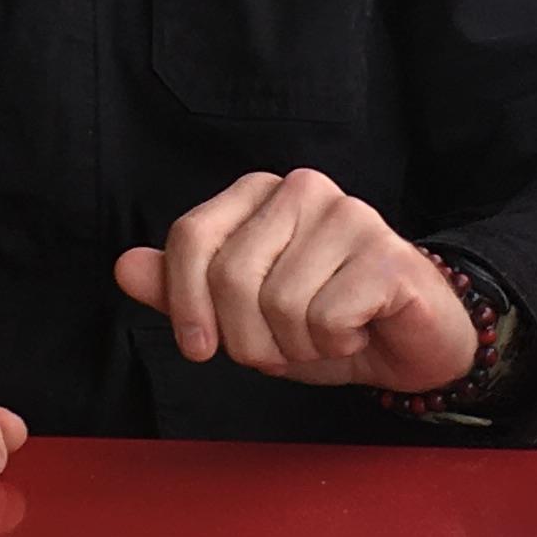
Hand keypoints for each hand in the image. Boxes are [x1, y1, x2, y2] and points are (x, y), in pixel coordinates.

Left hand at [114, 171, 476, 393]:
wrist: (411, 341)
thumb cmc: (325, 322)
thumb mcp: (241, 315)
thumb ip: (182, 290)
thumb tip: (124, 266)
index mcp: (260, 193)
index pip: (191, 236)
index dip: (184, 302)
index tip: (199, 347)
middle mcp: (301, 189)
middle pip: (230, 277)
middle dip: (247, 337)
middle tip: (280, 345)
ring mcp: (348, 214)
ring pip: (278, 304)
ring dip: (295, 345)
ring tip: (324, 334)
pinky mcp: (384, 253)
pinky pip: (324, 318)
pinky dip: (334, 344)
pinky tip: (357, 329)